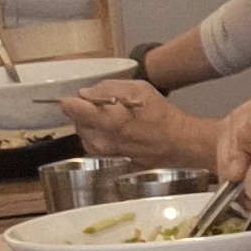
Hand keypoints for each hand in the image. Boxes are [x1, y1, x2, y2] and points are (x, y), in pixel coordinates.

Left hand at [62, 75, 214, 167]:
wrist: (179, 144)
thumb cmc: (161, 114)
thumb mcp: (138, 89)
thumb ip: (108, 88)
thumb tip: (86, 93)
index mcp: (105, 118)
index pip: (70, 108)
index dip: (71, 100)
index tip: (76, 98)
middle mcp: (100, 139)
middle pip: (77, 123)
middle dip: (84, 113)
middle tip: (102, 107)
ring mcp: (105, 154)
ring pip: (86, 136)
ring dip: (92, 127)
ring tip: (113, 120)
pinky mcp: (112, 162)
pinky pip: (97, 148)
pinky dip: (102, 139)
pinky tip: (118, 133)